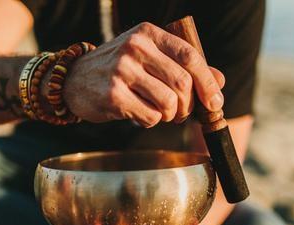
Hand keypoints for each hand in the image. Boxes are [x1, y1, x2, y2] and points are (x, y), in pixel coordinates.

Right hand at [63, 22, 225, 126]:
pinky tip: (139, 114)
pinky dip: (151, 121)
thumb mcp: (149, 58)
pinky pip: (151, 117)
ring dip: (170, 116)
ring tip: (159, 113)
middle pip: (182, 83)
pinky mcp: (113, 95)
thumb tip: (220, 82)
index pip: (190, 56)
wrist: (73, 80)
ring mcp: (122, 71)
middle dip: (188, 105)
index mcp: (148, 33)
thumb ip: (183, 66)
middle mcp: (135, 47)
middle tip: (181, 113)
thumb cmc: (118, 69)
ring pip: (168, 103)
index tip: (216, 102)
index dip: (208, 82)